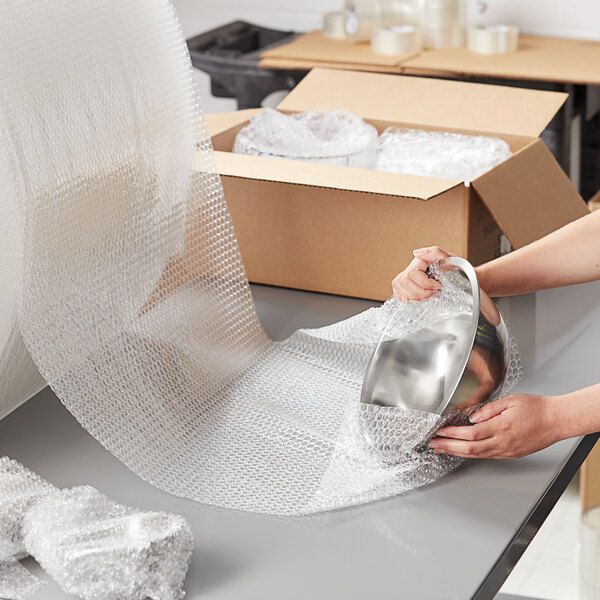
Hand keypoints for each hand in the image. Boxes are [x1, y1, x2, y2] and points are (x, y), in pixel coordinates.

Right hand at [392, 246, 452, 302]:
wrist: (453, 270)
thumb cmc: (450, 265)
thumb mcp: (448, 257)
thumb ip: (434, 252)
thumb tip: (417, 252)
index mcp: (419, 260)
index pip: (413, 272)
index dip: (425, 283)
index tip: (438, 286)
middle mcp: (411, 267)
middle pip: (405, 282)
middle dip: (421, 292)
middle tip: (433, 293)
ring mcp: (407, 274)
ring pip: (400, 286)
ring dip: (414, 296)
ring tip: (426, 296)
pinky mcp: (406, 282)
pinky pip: (396, 289)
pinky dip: (400, 296)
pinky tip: (408, 300)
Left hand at [428, 394, 561, 458]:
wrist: (557, 421)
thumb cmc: (537, 408)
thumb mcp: (510, 400)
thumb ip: (489, 408)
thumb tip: (473, 416)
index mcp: (501, 427)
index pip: (470, 433)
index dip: (452, 434)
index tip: (440, 431)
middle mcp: (503, 442)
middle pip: (470, 448)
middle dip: (449, 447)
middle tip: (434, 444)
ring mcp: (507, 450)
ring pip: (477, 455)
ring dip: (457, 453)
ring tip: (443, 449)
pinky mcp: (511, 453)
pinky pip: (487, 456)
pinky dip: (472, 454)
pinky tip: (463, 451)